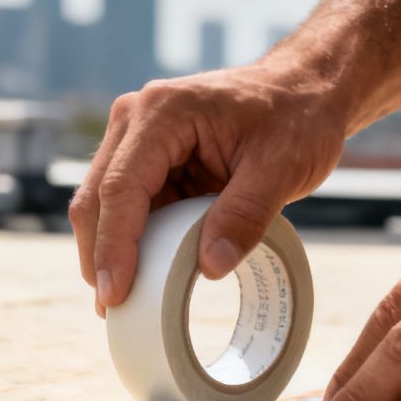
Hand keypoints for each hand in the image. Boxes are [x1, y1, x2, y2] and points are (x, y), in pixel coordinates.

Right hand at [70, 63, 346, 313]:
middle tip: (113, 311)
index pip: (121, 186)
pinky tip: (138, 276)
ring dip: (108, 252)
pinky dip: (129, 242)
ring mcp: (136, 139)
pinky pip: (126, 207)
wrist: (303, 90)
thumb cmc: (296, 117)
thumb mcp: (283, 166)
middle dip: (99, 256)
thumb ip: (246, 215)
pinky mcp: (147, 160)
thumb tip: (209, 268)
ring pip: (102, 205)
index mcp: (163, 112)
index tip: (115, 292)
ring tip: (121, 303)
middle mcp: (136, 119)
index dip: (114, 244)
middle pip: (97, 198)